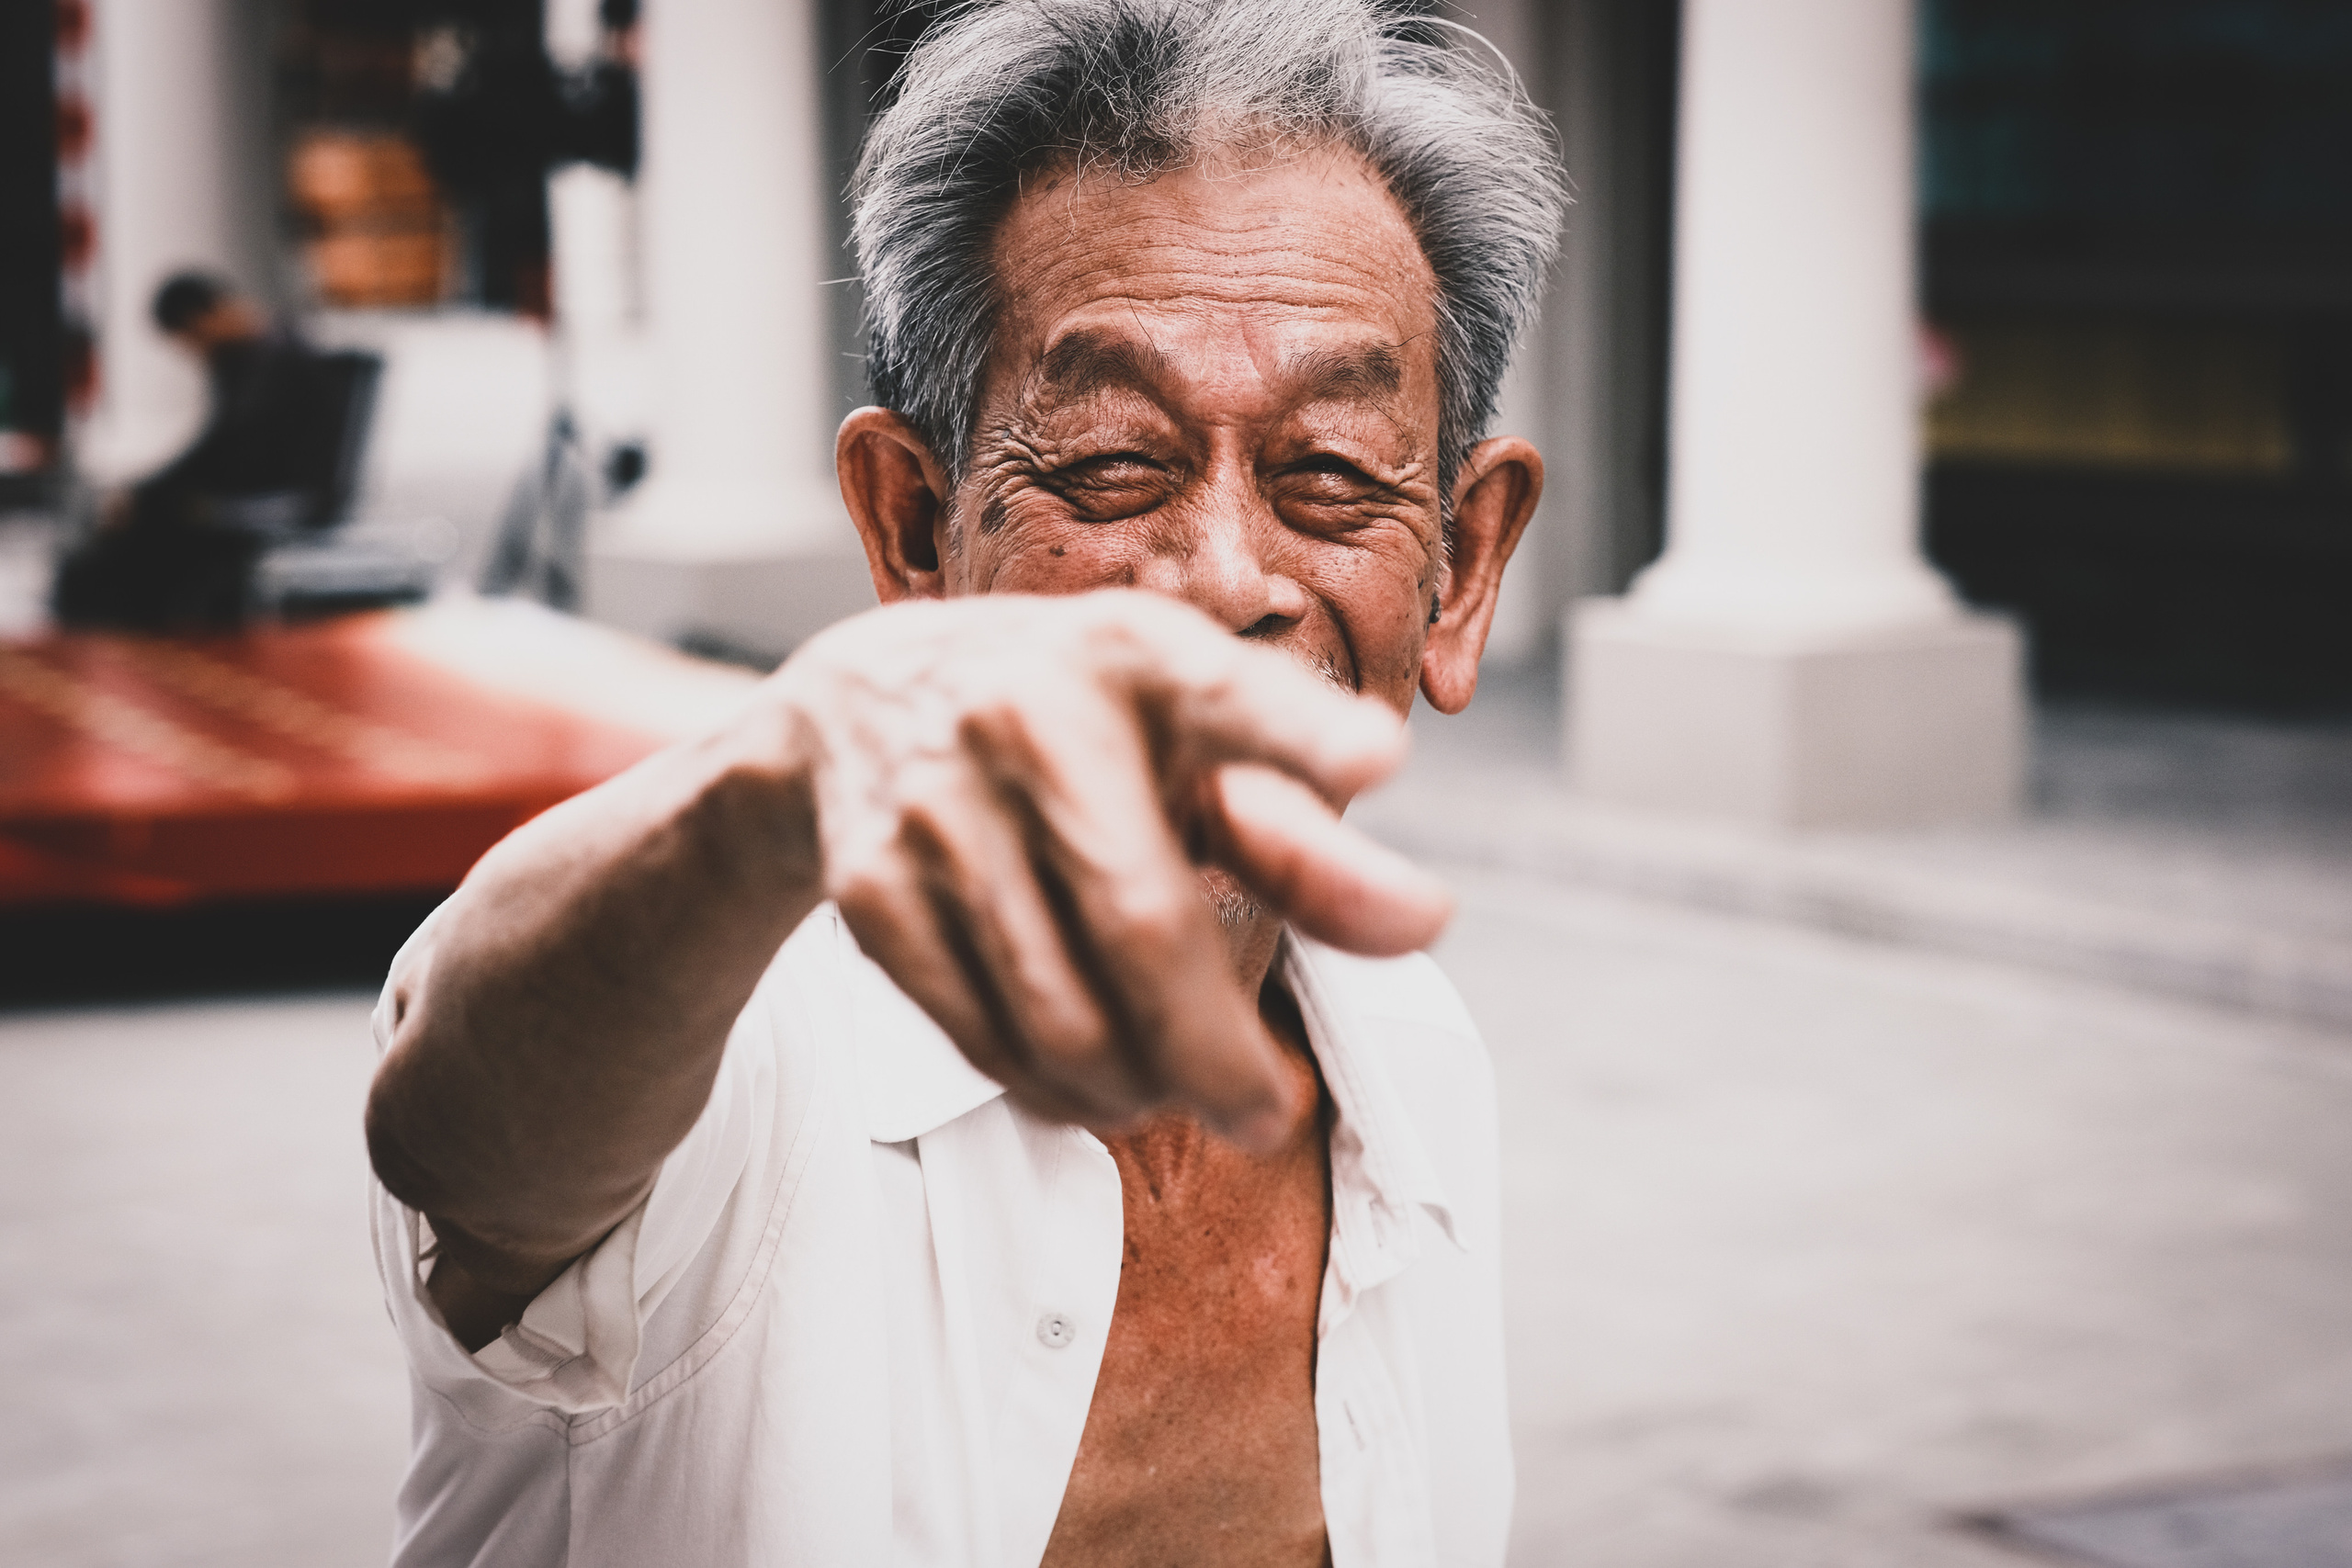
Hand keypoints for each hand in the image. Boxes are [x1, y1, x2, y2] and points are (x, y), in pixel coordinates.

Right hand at [767, 589, 1451, 1150]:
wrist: (859, 703)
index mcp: (1134, 655)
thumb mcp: (1192, 755)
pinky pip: (981, 1036)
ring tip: (1171, 1095)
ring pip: (1060, 1013)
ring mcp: (938, 804)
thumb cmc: (1077, 729)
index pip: (1227, 691)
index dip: (1303, 732)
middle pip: (1144, 927)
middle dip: (1217, 1056)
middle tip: (1264, 1115)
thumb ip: (1308, 845)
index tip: (1377, 758)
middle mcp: (1028, 713)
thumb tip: (1426, 926)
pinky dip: (1050, 1089)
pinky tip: (1089, 1083)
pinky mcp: (870, 885)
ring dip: (1136, 1089)